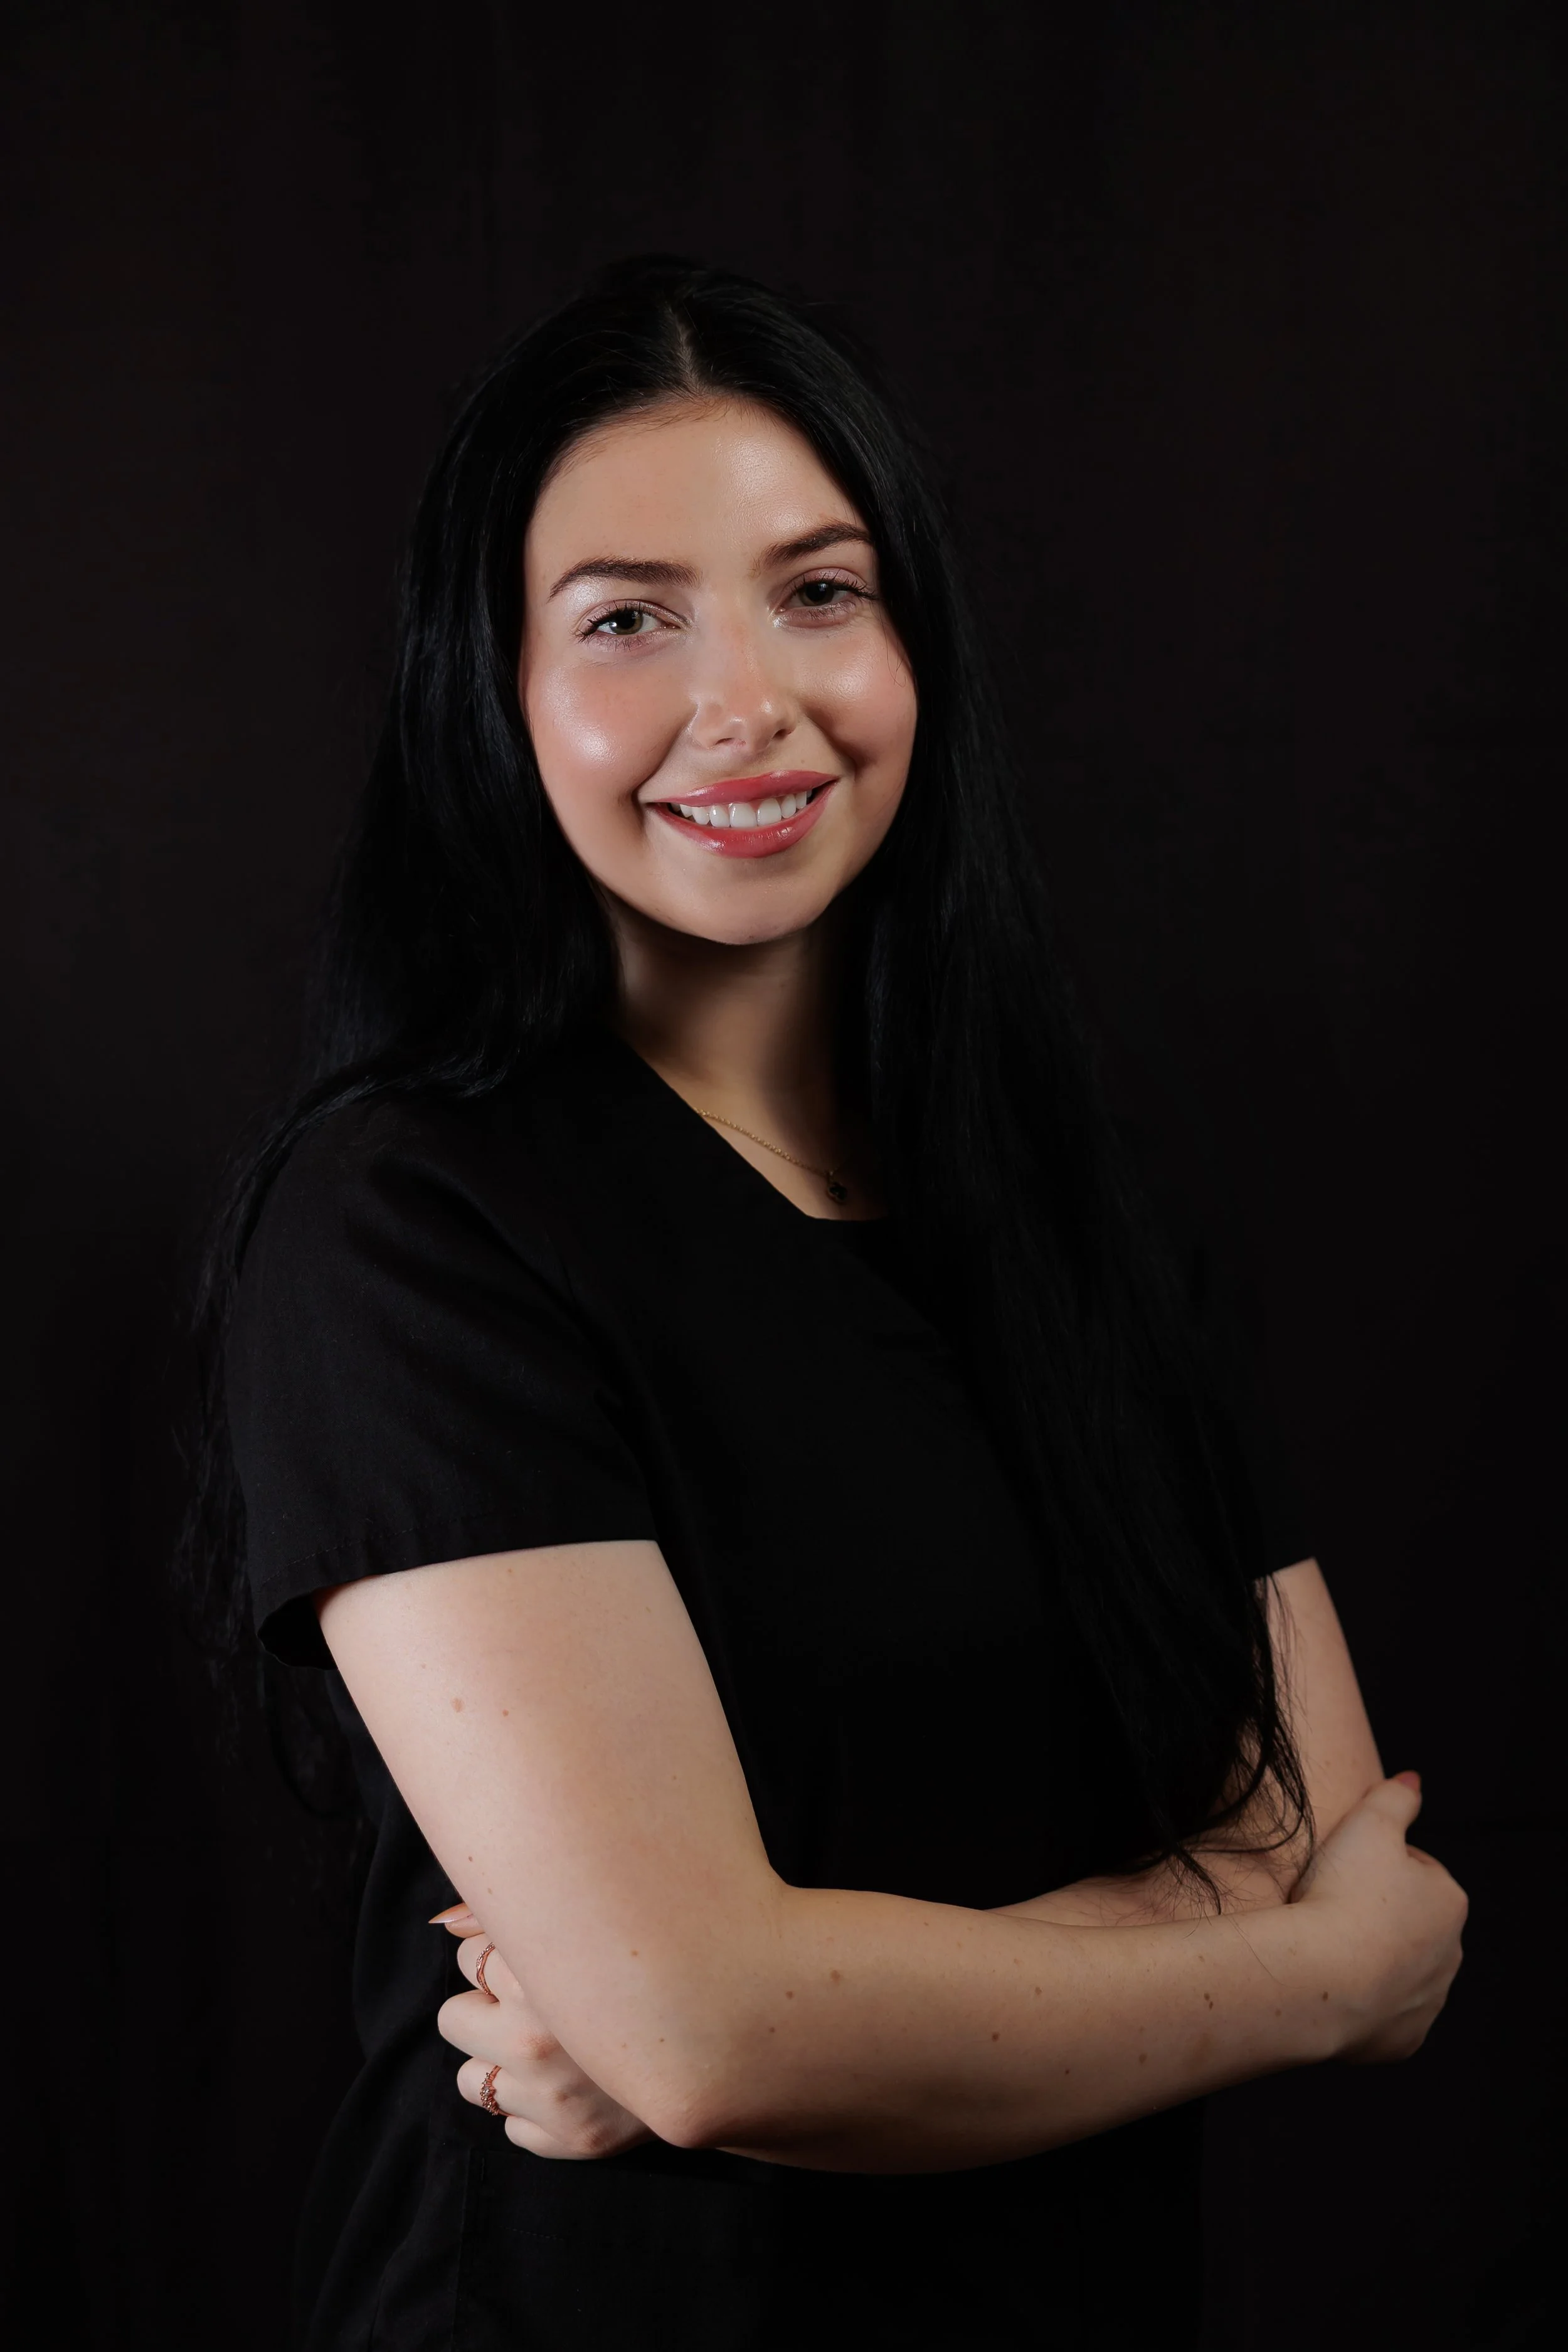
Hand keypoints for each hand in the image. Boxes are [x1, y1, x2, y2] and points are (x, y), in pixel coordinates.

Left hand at [431, 1908, 655, 2159]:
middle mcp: (540, 2038)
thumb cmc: (654, 1960)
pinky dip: (536, 2111)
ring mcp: (553, 2097)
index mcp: (544, 1971)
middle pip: (453, 2018)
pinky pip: (512, 2127)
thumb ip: (513, 1913)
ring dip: (503, 2065)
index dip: (501, 1956)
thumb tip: (444, 1922)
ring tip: (555, 2048)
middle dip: (487, 2012)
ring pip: (471, 2080)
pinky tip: (577, 2084)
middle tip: (538, 2007)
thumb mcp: (588, 1922)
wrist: (731, 2027)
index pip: (468, 1956)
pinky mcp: (569, 2140)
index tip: (539, 1960)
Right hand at [1290, 1772, 1467, 2063]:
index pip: (1417, 1870)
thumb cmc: (1344, 1896)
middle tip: (1332, 1904)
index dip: (1377, 1863)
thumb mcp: (1368, 1822)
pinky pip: (1383, 2016)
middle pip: (1411, 1923)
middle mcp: (1450, 1956)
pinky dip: (1363, 2004)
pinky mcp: (1402, 2041)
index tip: (1345, 1867)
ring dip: (1372, 1958)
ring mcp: (1428, 2003)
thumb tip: (1413, 1780)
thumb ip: (1395, 1796)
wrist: (1321, 1979)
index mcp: (1448, 1901)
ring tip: (1327, 1944)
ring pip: (1400, 1971)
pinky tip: (1332, 1985)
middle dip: (1379, 1914)